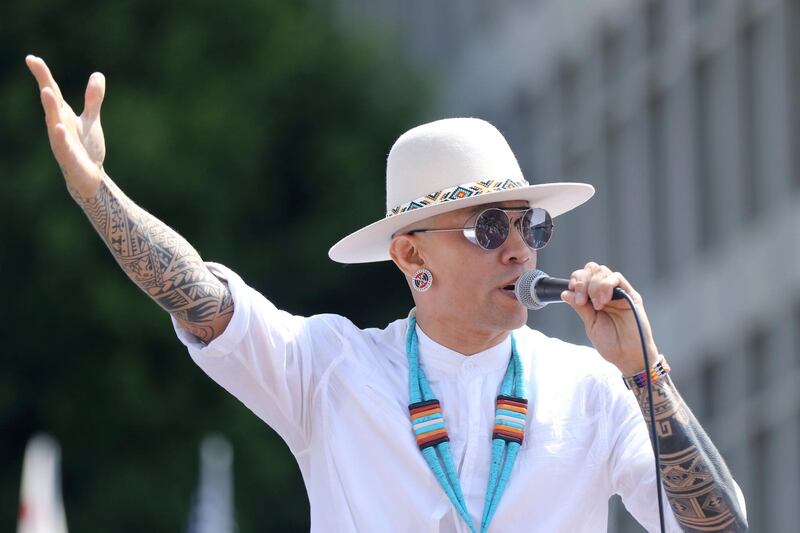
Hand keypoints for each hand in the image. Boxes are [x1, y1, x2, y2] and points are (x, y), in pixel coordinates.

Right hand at [26, 55, 106, 198]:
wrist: (90, 176)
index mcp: (62, 114)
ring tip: (46, 91)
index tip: (31, 58)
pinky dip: (61, 137)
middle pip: (51, 101)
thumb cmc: (85, 147)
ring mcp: (61, 140)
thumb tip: (97, 74)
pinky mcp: (68, 156)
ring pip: (53, 121)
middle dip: (44, 84)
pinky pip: (63, 146)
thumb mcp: (91, 120)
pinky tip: (59, 127)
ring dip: (50, 107)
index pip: (52, 90)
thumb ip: (93, 99)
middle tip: (36, 64)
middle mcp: (58, 124)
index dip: (42, 74)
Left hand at [560, 262, 658, 374]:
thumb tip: (565, 292)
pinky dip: (606, 286)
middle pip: (592, 269)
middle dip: (582, 281)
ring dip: (594, 285)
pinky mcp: (631, 295)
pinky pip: (618, 278)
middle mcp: (606, 292)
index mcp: (595, 298)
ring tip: (596, 304)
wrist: (628, 356)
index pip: (584, 277)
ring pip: (603, 271)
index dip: (576, 279)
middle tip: (582, 299)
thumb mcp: (590, 323)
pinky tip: (604, 301)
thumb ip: (580, 307)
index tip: (571, 289)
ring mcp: (619, 292)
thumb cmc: (611, 343)